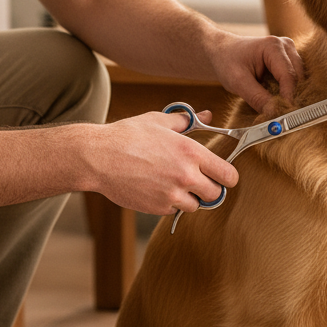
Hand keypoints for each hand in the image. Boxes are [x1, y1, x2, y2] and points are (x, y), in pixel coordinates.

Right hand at [84, 110, 238, 213]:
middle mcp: (186, 176)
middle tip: (197, 181)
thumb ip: (187, 121)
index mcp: (192, 153)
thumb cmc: (127, 136)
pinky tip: (156, 188)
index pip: (228, 175)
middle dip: (209, 189)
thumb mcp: (159, 121)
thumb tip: (207, 116)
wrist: (98, 157)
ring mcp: (172, 195)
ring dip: (189, 198)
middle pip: (216, 195)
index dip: (228, 177)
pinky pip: (173, 210)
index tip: (222, 176)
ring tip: (172, 183)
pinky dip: (169, 203)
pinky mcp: (157, 208)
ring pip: (195, 205)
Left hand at [207, 31, 303, 112]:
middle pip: (298, 78)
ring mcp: (289, 52)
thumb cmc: (228, 62)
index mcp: (273, 46)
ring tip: (277, 107)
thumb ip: (257, 98)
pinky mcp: (289, 61)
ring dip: (290, 95)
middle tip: (280, 115)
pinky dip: (288, 92)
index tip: (283, 117)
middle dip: (291, 97)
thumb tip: (275, 114)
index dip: (288, 98)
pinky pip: (295, 80)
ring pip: (299, 80)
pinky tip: (277, 100)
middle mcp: (286, 46)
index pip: (288, 76)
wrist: (223, 52)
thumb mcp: (238, 82)